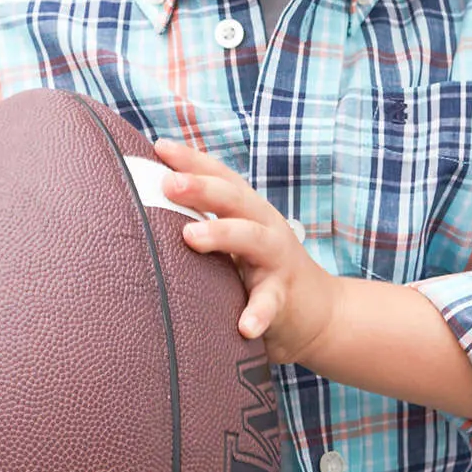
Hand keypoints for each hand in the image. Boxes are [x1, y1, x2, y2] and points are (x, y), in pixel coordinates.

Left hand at [152, 140, 341, 365]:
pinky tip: (244, 326)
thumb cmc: (263, 270)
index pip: (220, 177)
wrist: (320, 312)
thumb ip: (207, 222)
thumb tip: (151, 205)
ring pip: (252, 238)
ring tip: (190, 235)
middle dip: (201, 187)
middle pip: (234, 198)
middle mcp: (264, 226)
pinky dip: (258, 313)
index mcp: (248, 210)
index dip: (192, 159)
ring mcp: (277, 260)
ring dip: (222, 233)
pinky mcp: (285, 297)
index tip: (159, 146)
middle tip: (168, 184)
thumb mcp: (238, 238)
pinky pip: (270, 303)